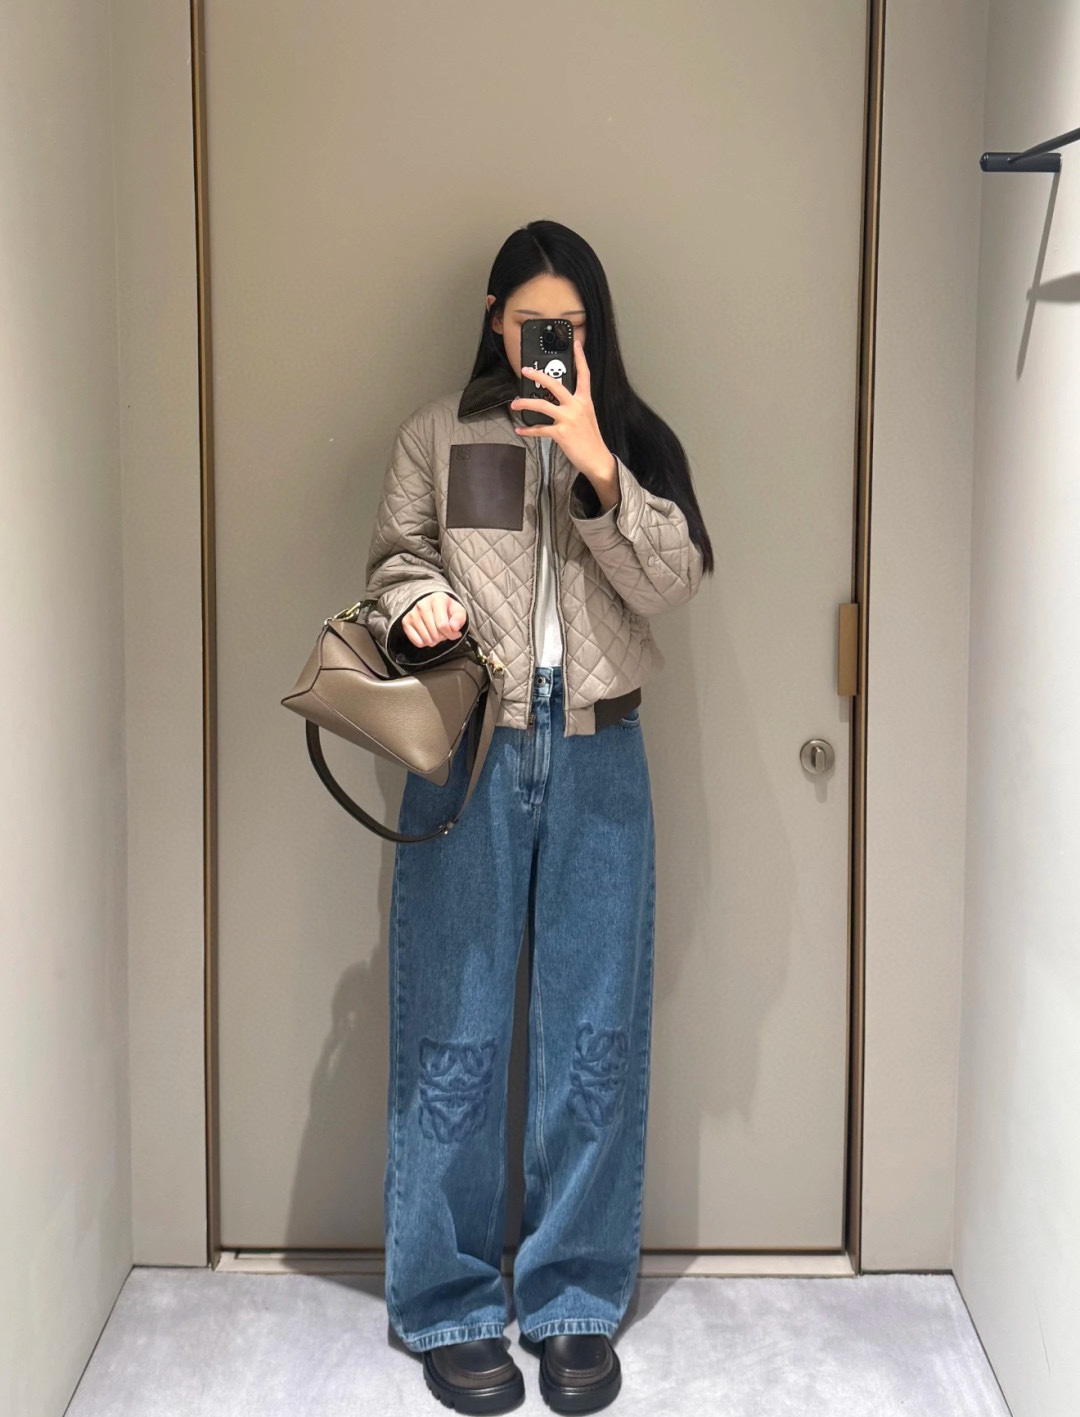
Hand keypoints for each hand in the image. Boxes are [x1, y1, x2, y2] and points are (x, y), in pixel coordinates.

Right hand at [402, 592, 466, 648]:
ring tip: (436, 632)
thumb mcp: (458, 611)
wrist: (432, 605)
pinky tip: (428, 634)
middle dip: (443, 637)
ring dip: (434, 641)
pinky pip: (418, 642)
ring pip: (427, 639)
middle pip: (435, 634)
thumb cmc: (447, 609)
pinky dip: (425, 643)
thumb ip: (460, 619)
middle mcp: (422, 605)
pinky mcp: (406, 622)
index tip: (455, 633)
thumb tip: (454, 628)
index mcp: (437, 599)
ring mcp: (412, 613)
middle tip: (444, 632)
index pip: (443, 625)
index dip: (451, 634)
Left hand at [510, 339, 618, 498]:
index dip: (580, 357)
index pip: (584, 374)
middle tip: (526, 370)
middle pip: (555, 385)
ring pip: (542, 405)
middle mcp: (577, 406)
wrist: (597, 459)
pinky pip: (540, 429)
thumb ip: (575, 406)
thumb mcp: (587, 417)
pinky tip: (520, 430)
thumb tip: (558, 402)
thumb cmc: (591, 440)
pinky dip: (528, 430)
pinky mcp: (561, 433)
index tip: (575, 343)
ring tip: (515, 404)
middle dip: (539, 375)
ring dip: (525, 404)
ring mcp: (568, 419)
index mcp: (585, 401)